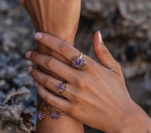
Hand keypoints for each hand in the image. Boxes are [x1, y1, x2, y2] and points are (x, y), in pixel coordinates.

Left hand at [25, 31, 147, 132]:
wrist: (122, 118)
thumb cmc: (118, 90)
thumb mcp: (114, 68)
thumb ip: (102, 50)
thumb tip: (97, 32)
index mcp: (91, 67)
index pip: (65, 49)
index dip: (49, 40)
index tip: (37, 34)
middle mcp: (81, 80)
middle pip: (52, 63)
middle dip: (36, 56)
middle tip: (27, 53)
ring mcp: (76, 96)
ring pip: (48, 81)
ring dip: (36, 73)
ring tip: (29, 68)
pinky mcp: (72, 110)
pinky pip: (51, 99)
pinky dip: (41, 90)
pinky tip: (36, 84)